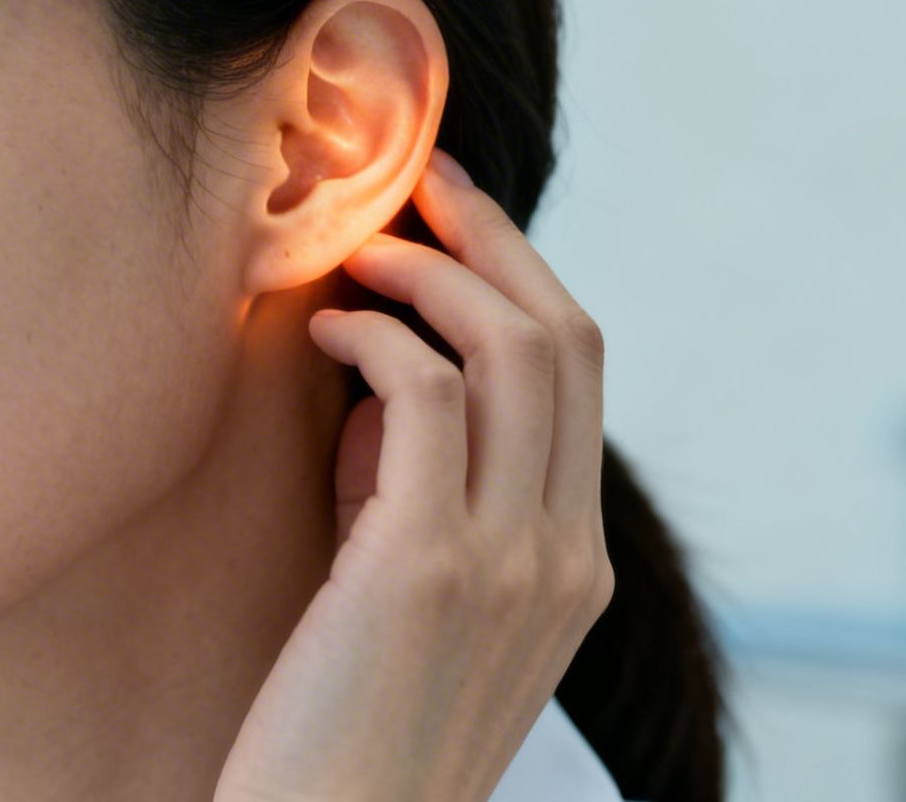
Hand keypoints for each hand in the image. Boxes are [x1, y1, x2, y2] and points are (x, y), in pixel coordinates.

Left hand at [213, 149, 613, 801]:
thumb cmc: (342, 724)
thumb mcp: (412, 598)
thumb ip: (417, 494)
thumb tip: (385, 375)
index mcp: (575, 565)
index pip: (580, 377)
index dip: (521, 275)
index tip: (451, 218)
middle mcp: (566, 557)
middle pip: (566, 338)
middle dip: (492, 238)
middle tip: (416, 181)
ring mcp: (510, 563)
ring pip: (512, 348)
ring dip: (432, 272)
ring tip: (359, 251)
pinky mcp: (425, 569)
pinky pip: (421, 395)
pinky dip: (376, 336)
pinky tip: (325, 334)